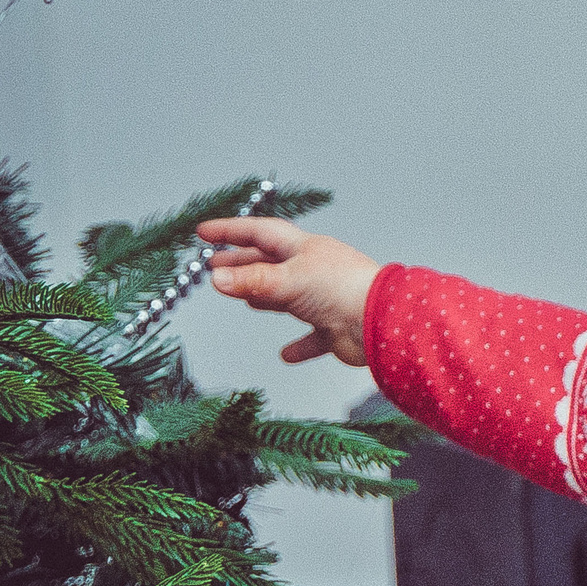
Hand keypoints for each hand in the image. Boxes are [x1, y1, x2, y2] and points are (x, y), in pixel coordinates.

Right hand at [200, 217, 381, 365]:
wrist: (381, 323)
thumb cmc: (343, 289)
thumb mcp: (288, 280)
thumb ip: (251, 281)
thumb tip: (216, 279)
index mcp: (304, 249)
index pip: (260, 232)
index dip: (231, 231)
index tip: (204, 232)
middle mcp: (314, 271)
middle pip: (270, 263)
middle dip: (241, 264)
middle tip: (213, 267)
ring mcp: (325, 299)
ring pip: (288, 297)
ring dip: (265, 297)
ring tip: (242, 298)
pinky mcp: (335, 329)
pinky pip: (313, 338)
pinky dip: (298, 346)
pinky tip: (285, 354)